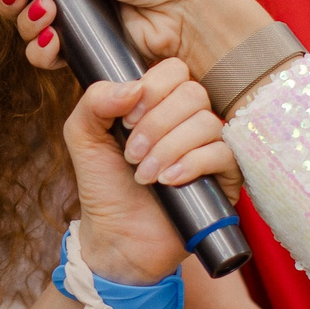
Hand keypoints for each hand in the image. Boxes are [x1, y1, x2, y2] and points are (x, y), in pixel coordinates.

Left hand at [66, 60, 232, 284]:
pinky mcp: (225, 177)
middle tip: (131, 154)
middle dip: (156, 124)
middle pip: (192, 94)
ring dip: (168, 148)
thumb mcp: (83, 136)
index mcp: (160, 103)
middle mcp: (188, 120)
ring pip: (207, 123)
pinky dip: (191, 164)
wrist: (117, 238)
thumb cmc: (103, 187)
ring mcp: (210, 148)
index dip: (152, 89)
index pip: (174, 70)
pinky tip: (168, 181)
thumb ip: (96, 101)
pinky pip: (223, 154)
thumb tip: (134, 86)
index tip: (126, 120)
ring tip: (144, 175)